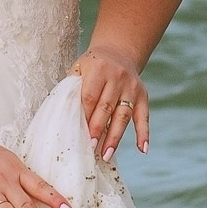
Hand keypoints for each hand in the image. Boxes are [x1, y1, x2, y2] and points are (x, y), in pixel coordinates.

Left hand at [73, 43, 150, 159]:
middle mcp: (117, 77)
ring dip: (115, 137)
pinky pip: (143, 117)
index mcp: (98, 69)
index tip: (78, 134)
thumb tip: (63, 118)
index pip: (90, 96)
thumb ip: (72, 89)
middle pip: (106, 107)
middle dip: (98, 129)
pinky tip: (142, 149)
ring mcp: (131, 87)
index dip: (85, 116)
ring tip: (107, 155)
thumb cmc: (91, 67)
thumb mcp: (79, 69)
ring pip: (123, 115)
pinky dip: (144, 133)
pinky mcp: (143, 96)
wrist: (118, 52)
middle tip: (90, 148)